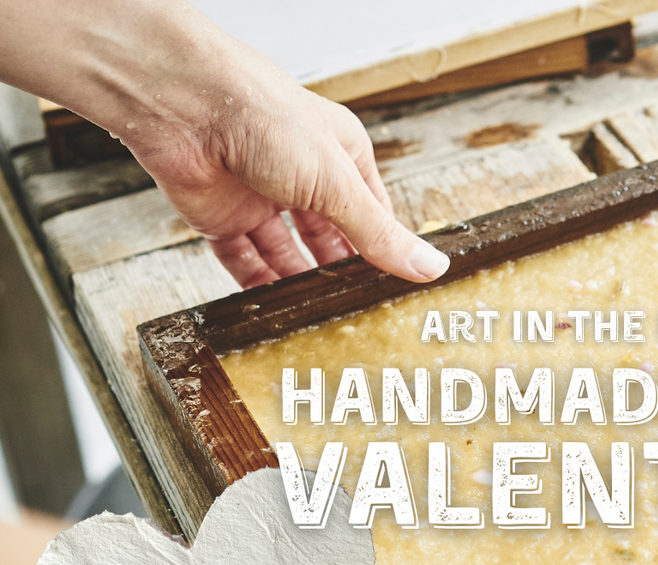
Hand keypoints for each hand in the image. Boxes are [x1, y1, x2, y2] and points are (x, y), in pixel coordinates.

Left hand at [119, 41, 448, 287]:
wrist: (181, 105)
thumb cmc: (264, 116)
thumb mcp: (338, 183)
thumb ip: (379, 233)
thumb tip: (429, 266)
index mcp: (340, 157)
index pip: (373, 215)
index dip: (383, 250)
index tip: (396, 289)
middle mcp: (301, 177)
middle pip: (329, 239)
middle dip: (341, 274)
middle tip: (359, 313)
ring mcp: (260, 198)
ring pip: (286, 254)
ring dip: (300, 285)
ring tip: (320, 319)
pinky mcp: (221, 217)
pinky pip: (243, 260)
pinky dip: (256, 286)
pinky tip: (271, 310)